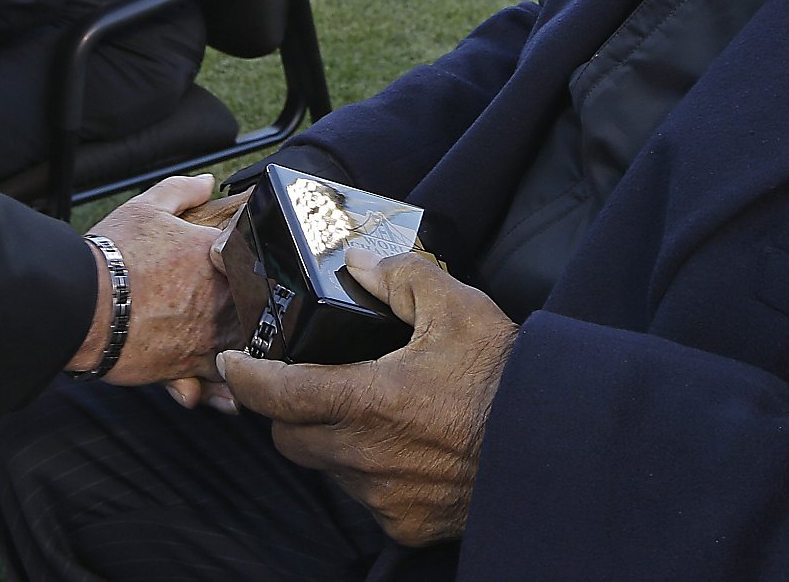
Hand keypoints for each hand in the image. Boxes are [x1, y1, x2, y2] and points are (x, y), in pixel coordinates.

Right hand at [73, 175, 238, 386]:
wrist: (84, 305)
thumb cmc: (113, 257)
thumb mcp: (147, 209)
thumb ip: (181, 191)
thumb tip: (206, 181)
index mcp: (220, 253)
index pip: (256, 255)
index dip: (252, 262)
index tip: (243, 267)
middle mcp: (225, 296)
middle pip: (259, 306)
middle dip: (252, 307)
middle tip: (236, 309)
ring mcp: (213, 334)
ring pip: (247, 347)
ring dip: (241, 348)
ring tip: (226, 347)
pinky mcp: (195, 366)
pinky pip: (223, 381)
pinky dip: (223, 385)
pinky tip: (216, 384)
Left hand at [216, 248, 516, 548]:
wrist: (555, 450)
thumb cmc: (505, 378)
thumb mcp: (457, 306)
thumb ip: (401, 276)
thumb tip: (360, 262)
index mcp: (366, 399)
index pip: (277, 395)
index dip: (246, 377)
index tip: (232, 360)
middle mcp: (365, 456)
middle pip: (290, 439)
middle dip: (285, 412)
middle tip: (301, 383)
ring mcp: (383, 497)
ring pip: (327, 469)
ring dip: (329, 442)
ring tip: (360, 411)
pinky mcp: (405, 525)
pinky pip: (365, 498)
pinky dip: (368, 472)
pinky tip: (398, 447)